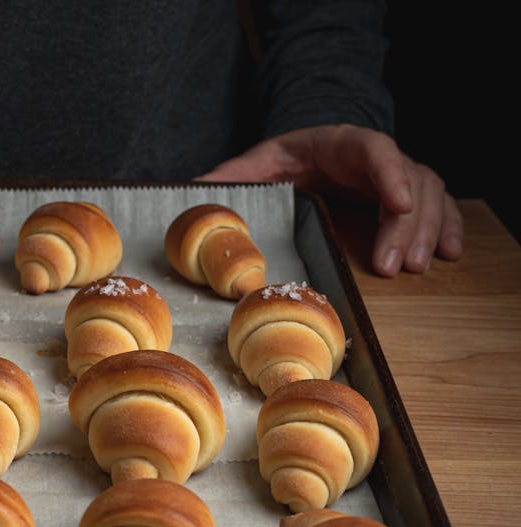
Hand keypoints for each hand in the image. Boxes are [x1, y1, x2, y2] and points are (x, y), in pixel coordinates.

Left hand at [197, 124, 462, 276]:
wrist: (305, 155)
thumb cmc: (280, 163)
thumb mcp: (253, 167)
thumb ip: (228, 180)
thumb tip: (190, 193)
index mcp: (341, 144)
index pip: (374, 150)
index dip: (390, 174)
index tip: (398, 203)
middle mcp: (377, 157)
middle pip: (408, 181)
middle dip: (406, 223)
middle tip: (395, 265)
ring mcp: (397, 176)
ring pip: (428, 196)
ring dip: (426, 232)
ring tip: (414, 268)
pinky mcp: (406, 197)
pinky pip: (437, 208)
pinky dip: (448, 228)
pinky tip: (450, 253)